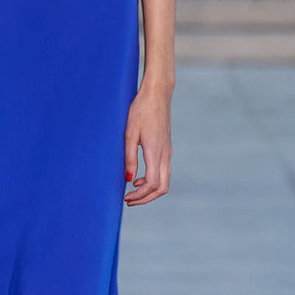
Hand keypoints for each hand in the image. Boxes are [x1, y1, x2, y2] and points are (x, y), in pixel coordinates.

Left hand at [124, 82, 171, 205]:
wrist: (157, 94)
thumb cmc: (141, 110)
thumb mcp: (129, 133)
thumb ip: (129, 158)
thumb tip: (129, 179)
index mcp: (155, 152)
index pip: (152, 184)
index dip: (140, 196)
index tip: (126, 197)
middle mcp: (165, 154)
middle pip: (162, 188)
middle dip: (146, 198)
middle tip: (130, 200)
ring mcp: (168, 151)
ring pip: (165, 181)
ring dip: (150, 190)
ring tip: (133, 190)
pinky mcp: (167, 148)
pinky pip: (164, 171)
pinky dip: (153, 180)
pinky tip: (139, 176)